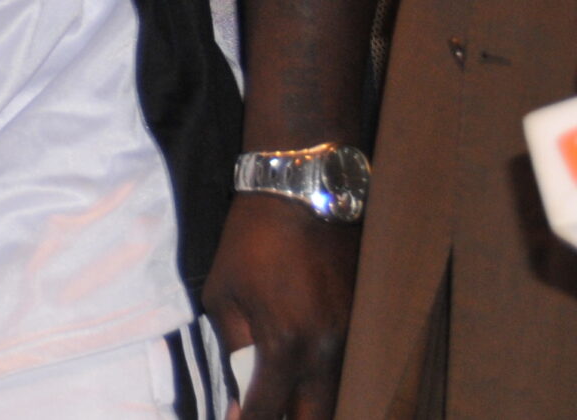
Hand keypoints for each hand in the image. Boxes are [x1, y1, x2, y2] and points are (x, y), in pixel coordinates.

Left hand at [202, 193, 357, 419]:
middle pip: (316, 417)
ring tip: (287, 405)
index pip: (268, 409)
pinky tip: (311, 383)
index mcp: (285, 344)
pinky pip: (351, 369)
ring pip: (338, 396)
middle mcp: (326, 350)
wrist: (305, 194)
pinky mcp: (367, 322)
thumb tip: (237, 391)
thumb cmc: (252, 240)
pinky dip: (330, 383)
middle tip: (266, 418)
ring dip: (313, 408)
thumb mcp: (224, 291)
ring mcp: (353, 337)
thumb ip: (231, 345)